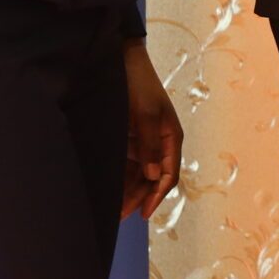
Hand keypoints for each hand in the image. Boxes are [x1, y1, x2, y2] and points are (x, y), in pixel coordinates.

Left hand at [121, 40, 183, 218]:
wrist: (122, 62)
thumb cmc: (137, 85)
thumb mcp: (145, 114)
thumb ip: (149, 145)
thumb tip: (153, 176)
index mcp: (170, 136)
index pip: (168, 173)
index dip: (157, 195)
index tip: (143, 212)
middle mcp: (159, 142)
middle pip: (153, 178)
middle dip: (139, 197)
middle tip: (120, 216)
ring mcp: (143, 141)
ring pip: (139, 174)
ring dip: (128, 191)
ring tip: (111, 209)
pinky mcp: (129, 139)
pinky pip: (127, 165)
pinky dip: (120, 178)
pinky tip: (108, 190)